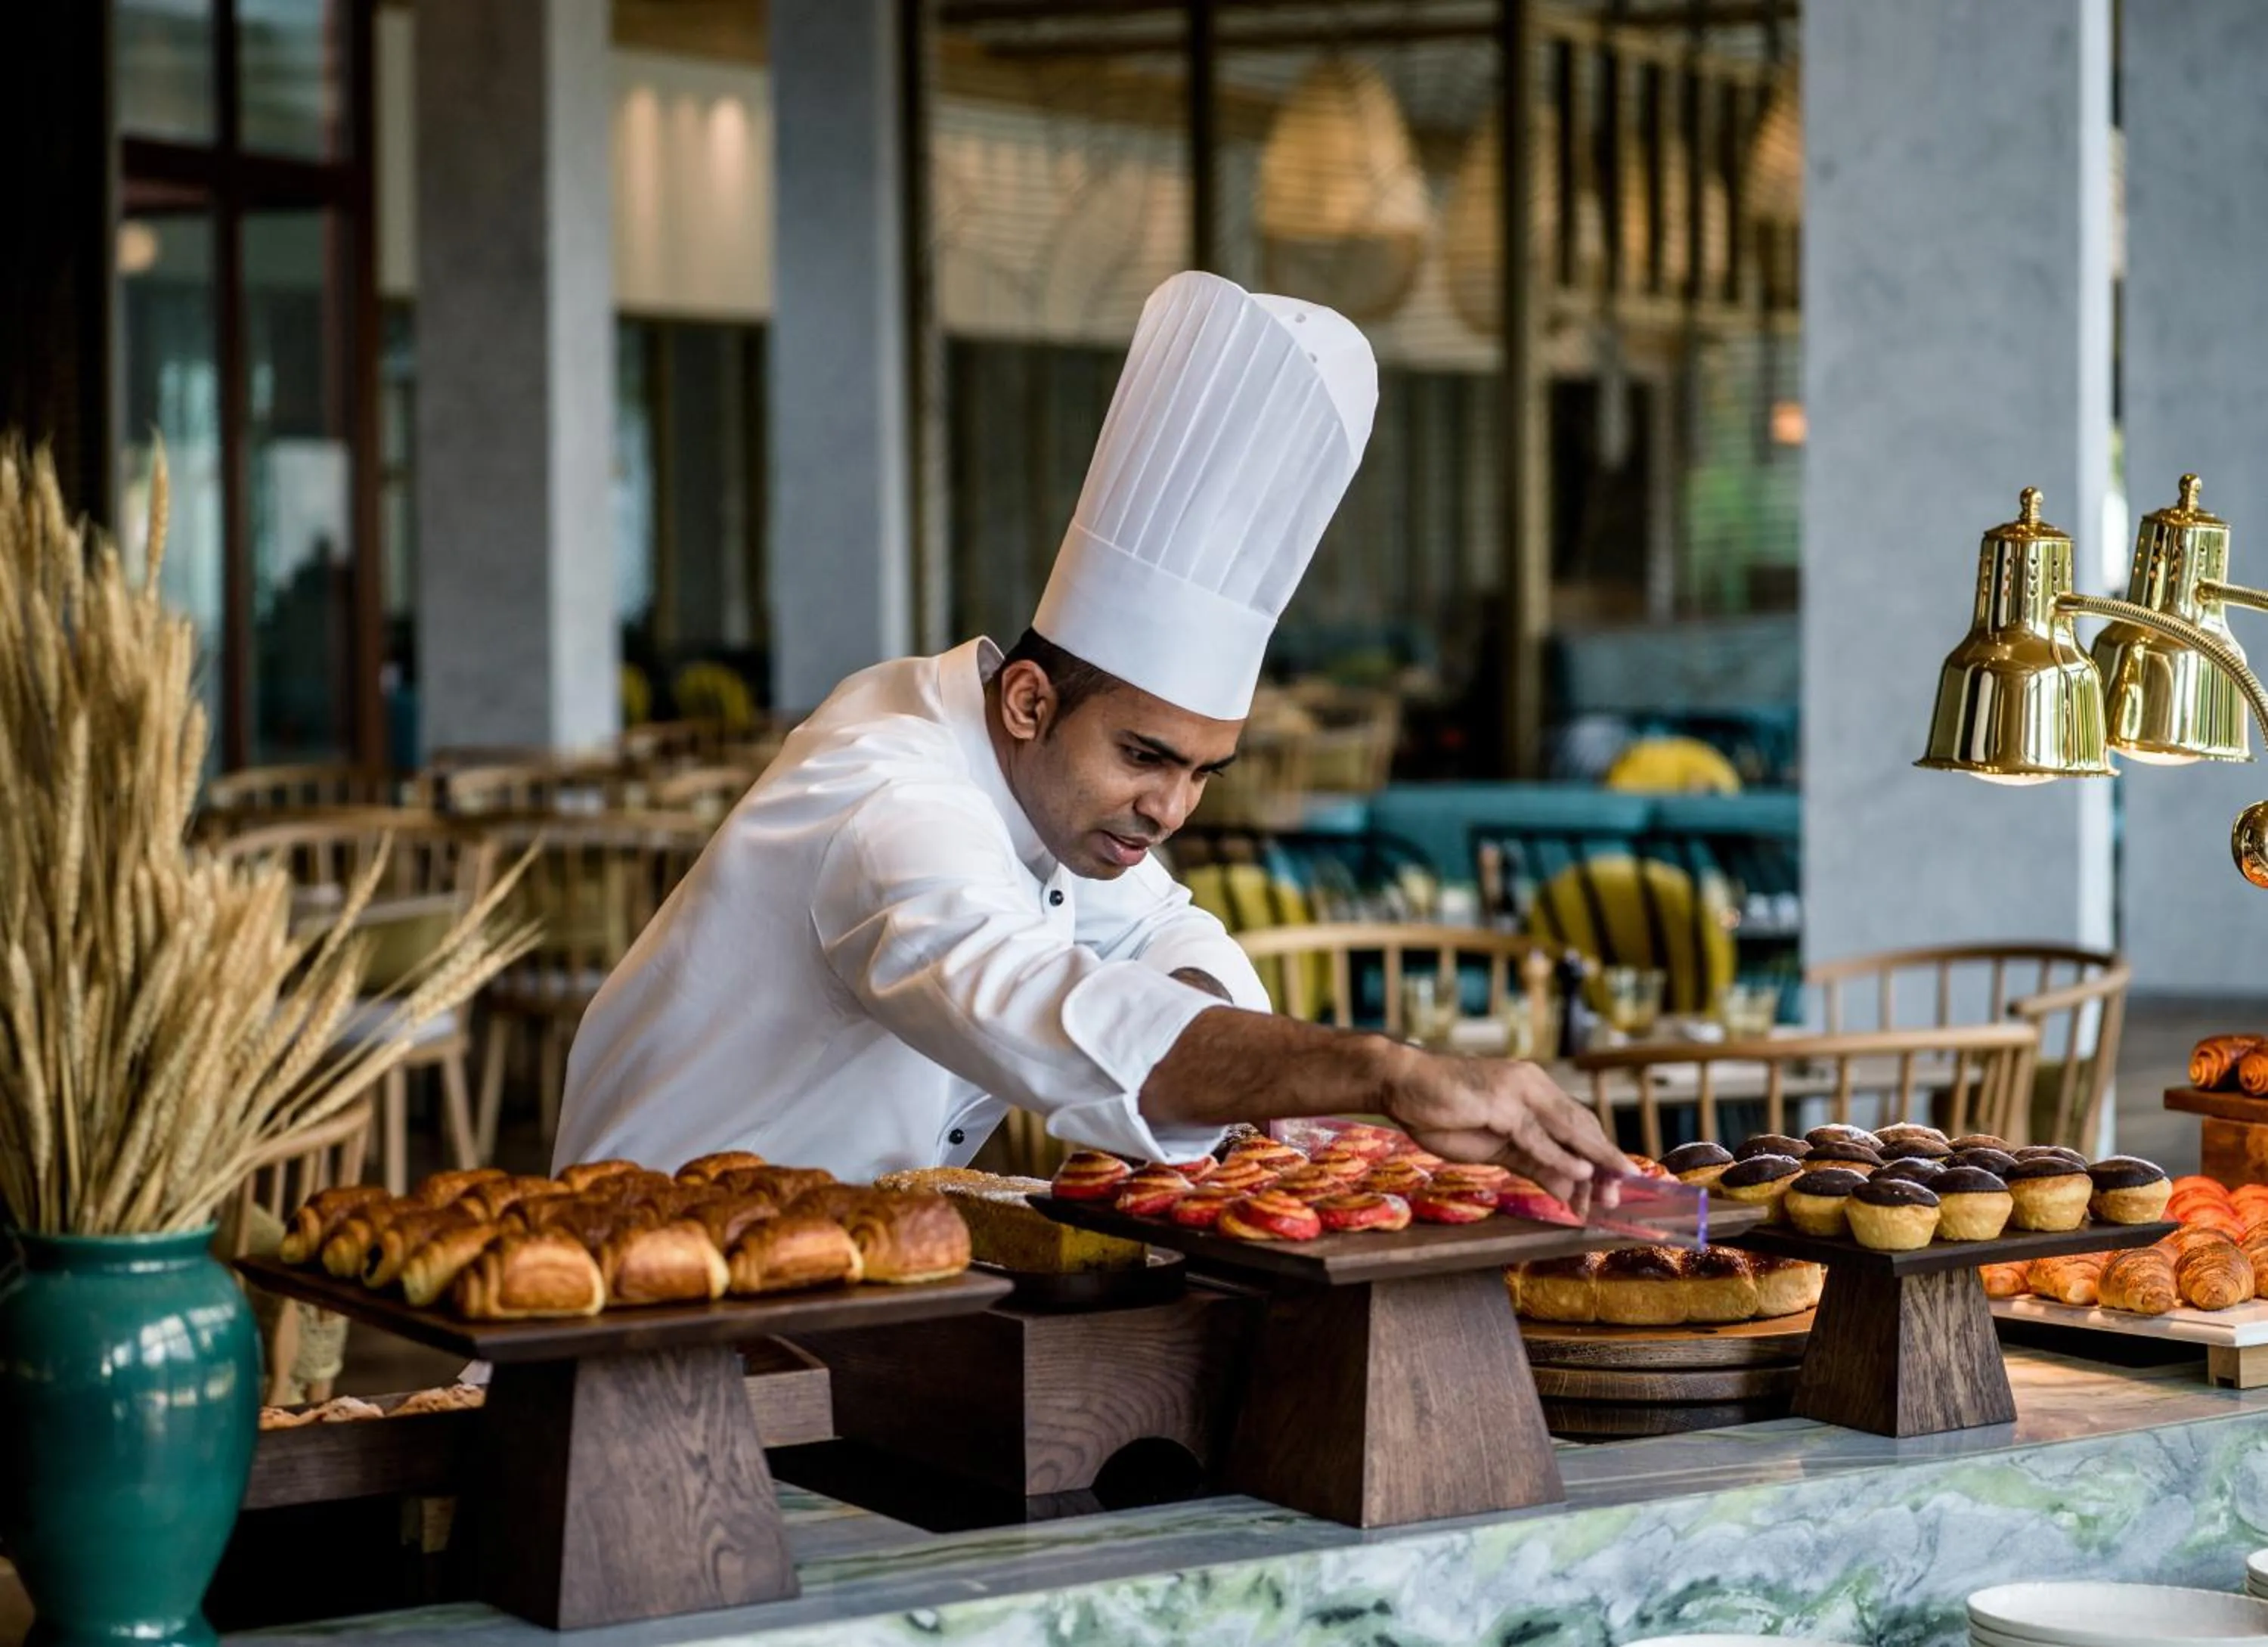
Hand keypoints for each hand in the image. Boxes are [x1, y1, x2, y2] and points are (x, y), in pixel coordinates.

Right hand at [1378, 1045, 1627, 1205]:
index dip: (1599, 1155)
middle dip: (1605, 1162)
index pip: (1577, 1125)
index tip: (1615, 1184)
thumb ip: (1533, 1162)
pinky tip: (1580, 1174)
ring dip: (1594, 1162)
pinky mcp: (1501, 1103)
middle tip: (1623, 1193)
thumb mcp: (1495, 1146)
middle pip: (1581, 1127)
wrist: (1402, 1084)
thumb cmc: (1443, 1111)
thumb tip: (1568, 1189)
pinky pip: (1537, 1136)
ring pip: (1568, 1130)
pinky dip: (1560, 1156)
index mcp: (1533, 1091)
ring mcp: (1519, 1091)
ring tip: (1613, 1190)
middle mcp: (1533, 1086)